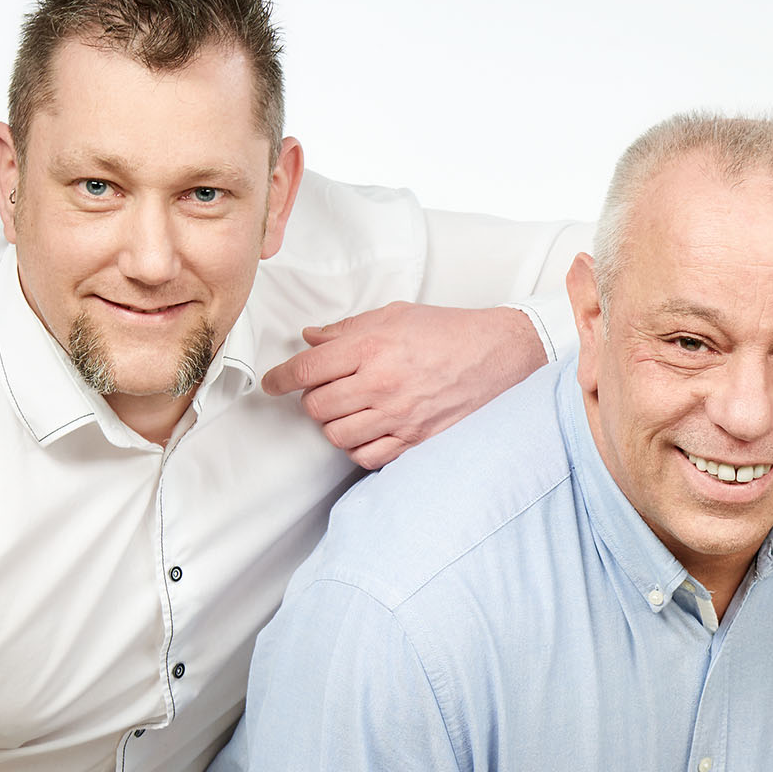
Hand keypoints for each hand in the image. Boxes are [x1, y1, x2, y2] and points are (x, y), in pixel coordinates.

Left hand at [262, 302, 550, 468]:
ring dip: (335, 425)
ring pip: (338, 436)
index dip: (280, 378)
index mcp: (372, 346)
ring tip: (349, 412)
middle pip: (317, 407)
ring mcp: (400, 416)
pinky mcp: (417, 440)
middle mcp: (382, 383)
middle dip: (313, 400)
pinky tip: (369, 432)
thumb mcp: (396, 315)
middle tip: (324, 392)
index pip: (306, 369)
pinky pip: (368, 457)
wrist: (500, 355)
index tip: (272, 384)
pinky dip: (360, 448)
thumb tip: (311, 338)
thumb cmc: (451, 332)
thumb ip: (349, 328)